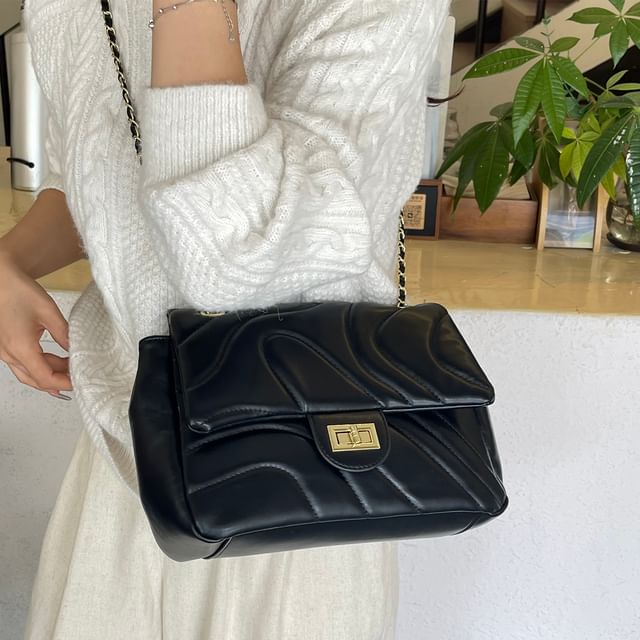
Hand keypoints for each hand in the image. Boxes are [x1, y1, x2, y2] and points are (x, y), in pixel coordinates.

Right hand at [0, 253, 72, 398]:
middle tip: (79, 376)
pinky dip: (41, 365)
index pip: (44, 378)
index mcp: (20, 348)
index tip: (80, 382)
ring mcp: (4, 351)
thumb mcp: (49, 313)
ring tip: (71, 369)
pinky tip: (56, 363)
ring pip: (29, 373)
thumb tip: (76, 350)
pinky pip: (23, 363)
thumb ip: (64, 335)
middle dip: (58, 381)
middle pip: (36, 380)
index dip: (64, 383)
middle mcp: (9, 354)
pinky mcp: (5, 345)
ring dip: (50, 373)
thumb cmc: (18, 291)